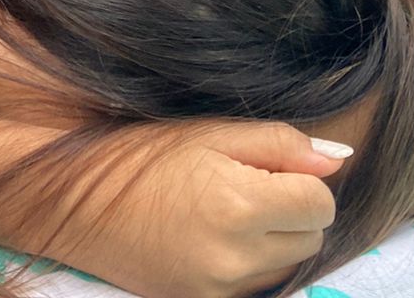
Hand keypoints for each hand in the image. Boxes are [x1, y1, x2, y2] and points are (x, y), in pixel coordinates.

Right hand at [67, 121, 345, 297]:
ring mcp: (220, 291)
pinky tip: (212, 238)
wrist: (76, 203)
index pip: (319, 203)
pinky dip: (248, 264)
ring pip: (286, 267)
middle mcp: (236, 259)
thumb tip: (337, 157)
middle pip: (310, 239)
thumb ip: (278, 142)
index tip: (267, 167)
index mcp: (239, 204)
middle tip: (242, 184)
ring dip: (272, 240)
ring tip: (224, 210)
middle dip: (291, 210)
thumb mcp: (208, 133)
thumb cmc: (140, 155)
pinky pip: (255, 287)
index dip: (301, 179)